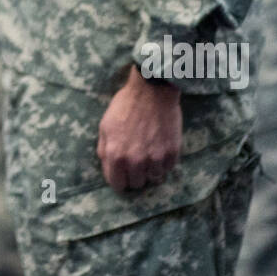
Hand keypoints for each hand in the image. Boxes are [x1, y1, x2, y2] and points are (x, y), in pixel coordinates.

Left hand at [97, 66, 182, 191]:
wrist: (152, 91)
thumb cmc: (126, 105)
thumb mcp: (105, 126)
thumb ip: (104, 150)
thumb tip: (109, 168)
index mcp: (115, 155)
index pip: (117, 184)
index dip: (119, 179)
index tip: (123, 174)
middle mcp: (135, 161)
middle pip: (137, 184)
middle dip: (136, 174)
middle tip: (138, 159)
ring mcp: (155, 159)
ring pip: (154, 179)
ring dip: (152, 169)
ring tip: (151, 152)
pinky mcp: (172, 153)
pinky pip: (168, 169)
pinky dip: (164, 162)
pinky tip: (161, 146)